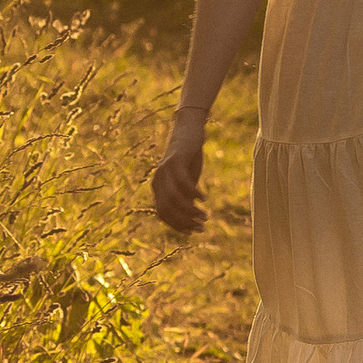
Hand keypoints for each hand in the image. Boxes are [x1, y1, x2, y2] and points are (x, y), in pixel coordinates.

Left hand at [151, 119, 208, 234]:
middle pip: (167, 209)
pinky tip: (204, 198)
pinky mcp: (174, 160)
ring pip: (174, 198)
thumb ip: (184, 196)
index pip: (163, 214)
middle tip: (202, 226)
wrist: (189, 131)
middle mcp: (157, 180)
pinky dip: (194, 193)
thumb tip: (190, 218)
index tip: (193, 232)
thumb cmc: (189, 158)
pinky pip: (183, 183)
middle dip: (184, 221)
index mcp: (157, 187)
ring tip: (205, 216)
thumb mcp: (186, 180)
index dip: (177, 225)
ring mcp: (164, 170)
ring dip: (190, 210)